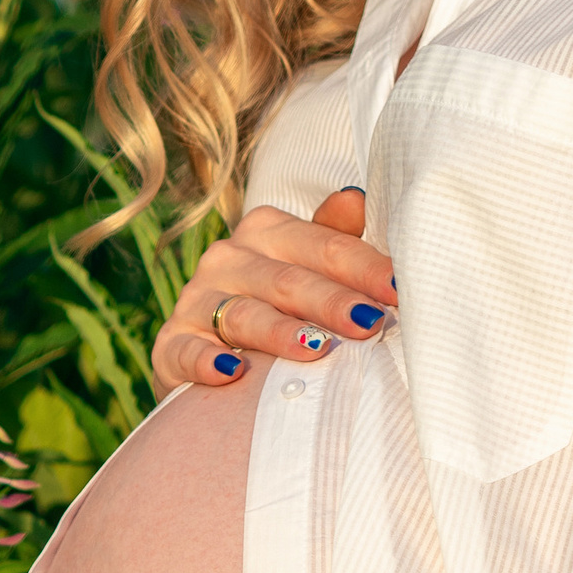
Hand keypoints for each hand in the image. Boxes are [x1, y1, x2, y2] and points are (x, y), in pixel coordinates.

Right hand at [155, 186, 396, 393]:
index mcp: (266, 230)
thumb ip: (334, 238)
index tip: (401, 291)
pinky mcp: (170, 344)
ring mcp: (196, 301)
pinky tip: (231, 373)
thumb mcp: (308, 268)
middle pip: (288, 281)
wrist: (212, 354)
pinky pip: (186, 352)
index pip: (325, 246)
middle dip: (331, 302)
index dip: (366, 268)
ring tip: (315, 350)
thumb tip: (357, 198)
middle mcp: (228, 258)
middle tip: (369, 323)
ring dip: (279, 333)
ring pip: (243, 315)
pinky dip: (206, 362)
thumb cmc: (279, 306)